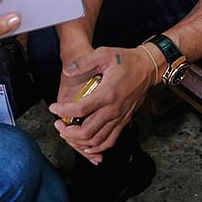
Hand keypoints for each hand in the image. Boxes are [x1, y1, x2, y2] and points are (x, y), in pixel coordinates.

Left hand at [49, 45, 154, 163]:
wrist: (148, 67)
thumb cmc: (126, 59)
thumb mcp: (103, 53)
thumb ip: (84, 63)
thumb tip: (67, 72)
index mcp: (107, 93)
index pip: (80, 109)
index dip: (63, 111)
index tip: (53, 108)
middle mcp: (113, 109)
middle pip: (87, 131)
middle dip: (68, 132)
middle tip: (58, 124)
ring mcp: (120, 117)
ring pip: (97, 140)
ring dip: (79, 142)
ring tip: (68, 134)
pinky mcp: (124, 121)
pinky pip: (110, 141)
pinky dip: (97, 148)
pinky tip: (87, 146)